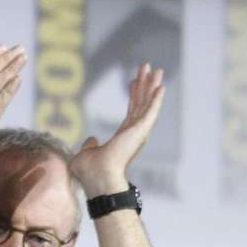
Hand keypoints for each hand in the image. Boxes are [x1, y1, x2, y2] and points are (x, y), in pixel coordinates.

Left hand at [69, 63, 164, 196]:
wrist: (99, 179)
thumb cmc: (91, 173)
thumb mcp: (85, 154)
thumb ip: (89, 146)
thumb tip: (92, 140)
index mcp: (123, 139)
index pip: (130, 113)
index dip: (133, 95)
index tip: (133, 81)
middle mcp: (133, 134)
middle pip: (140, 103)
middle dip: (145, 84)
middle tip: (148, 67)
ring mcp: (138, 132)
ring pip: (146, 103)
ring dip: (151, 86)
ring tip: (156, 69)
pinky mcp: (140, 131)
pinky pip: (150, 111)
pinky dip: (156, 99)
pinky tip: (161, 86)